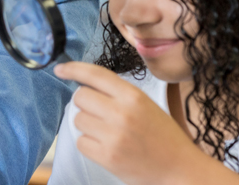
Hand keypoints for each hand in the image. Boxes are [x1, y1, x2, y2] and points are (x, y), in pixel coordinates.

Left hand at [54, 62, 207, 184]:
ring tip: (108, 133)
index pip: (95, 74)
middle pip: (80, 97)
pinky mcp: (107, 157)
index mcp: (133, 96)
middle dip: (85, 104)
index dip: (73, 69)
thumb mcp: (146, 105)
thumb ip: (118, 94)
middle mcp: (122, 113)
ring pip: (78, 120)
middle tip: (100, 114)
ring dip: (87, 125)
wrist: (179, 169)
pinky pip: (81, 142)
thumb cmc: (163, 136)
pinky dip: (89, 144)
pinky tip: (106, 146)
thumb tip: (85, 86)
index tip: (60, 69)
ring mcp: (113, 136)